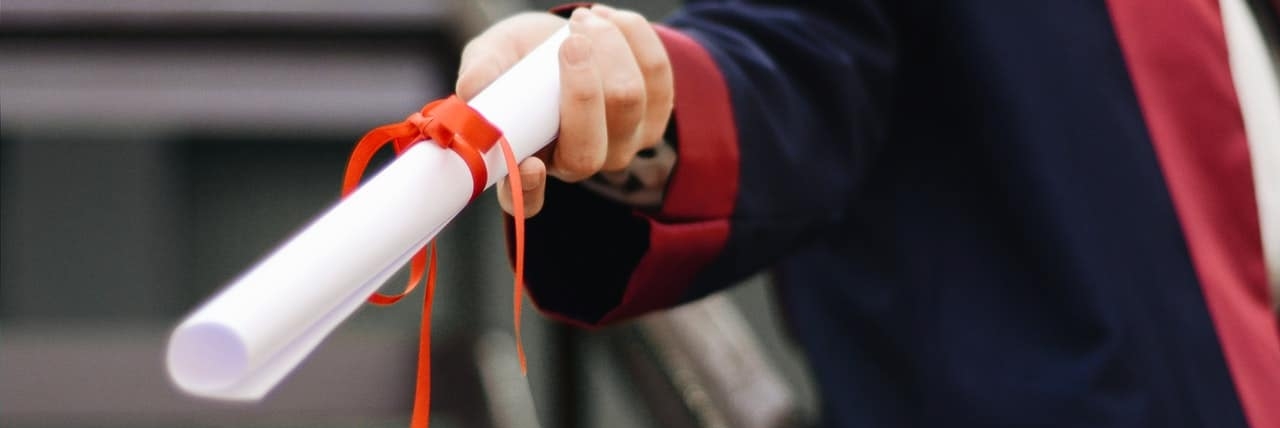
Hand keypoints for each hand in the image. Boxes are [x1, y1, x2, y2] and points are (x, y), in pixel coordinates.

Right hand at [456, 5, 673, 216]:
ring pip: (628, 101)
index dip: (530, 190)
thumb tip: (472, 89)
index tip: (530, 165)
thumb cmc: (520, 58)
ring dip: (608, 48)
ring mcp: (622, 144)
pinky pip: (658, 75)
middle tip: (570, 41)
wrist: (563, 37)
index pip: (527, 200)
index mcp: (528, 163)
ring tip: (582, 20)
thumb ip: (481, 72)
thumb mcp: (492, 57)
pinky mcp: (655, 115)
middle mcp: (578, 164)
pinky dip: (634, 37)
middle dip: (583, 87)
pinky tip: (608, 20)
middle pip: (589, 148)